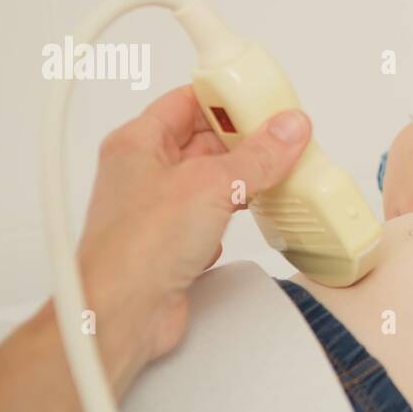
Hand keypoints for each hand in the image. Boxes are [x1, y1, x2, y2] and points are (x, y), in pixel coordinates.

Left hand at [75, 85, 311, 393]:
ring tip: (277, 172)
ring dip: (242, 179)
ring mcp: (158, 209)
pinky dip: (234, 213)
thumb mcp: (211, 186)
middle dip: (243, 140)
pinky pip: (212, 215)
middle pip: (202, 140)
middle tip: (282, 136)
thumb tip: (288, 129)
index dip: (225, 98)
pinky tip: (254, 212)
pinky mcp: (173, 242)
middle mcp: (144, 173)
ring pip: (210, 180)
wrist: (124, 313)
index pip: (187, 101)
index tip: (262, 97)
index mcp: (138, 143)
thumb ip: (256, 157)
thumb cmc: (137, 249)